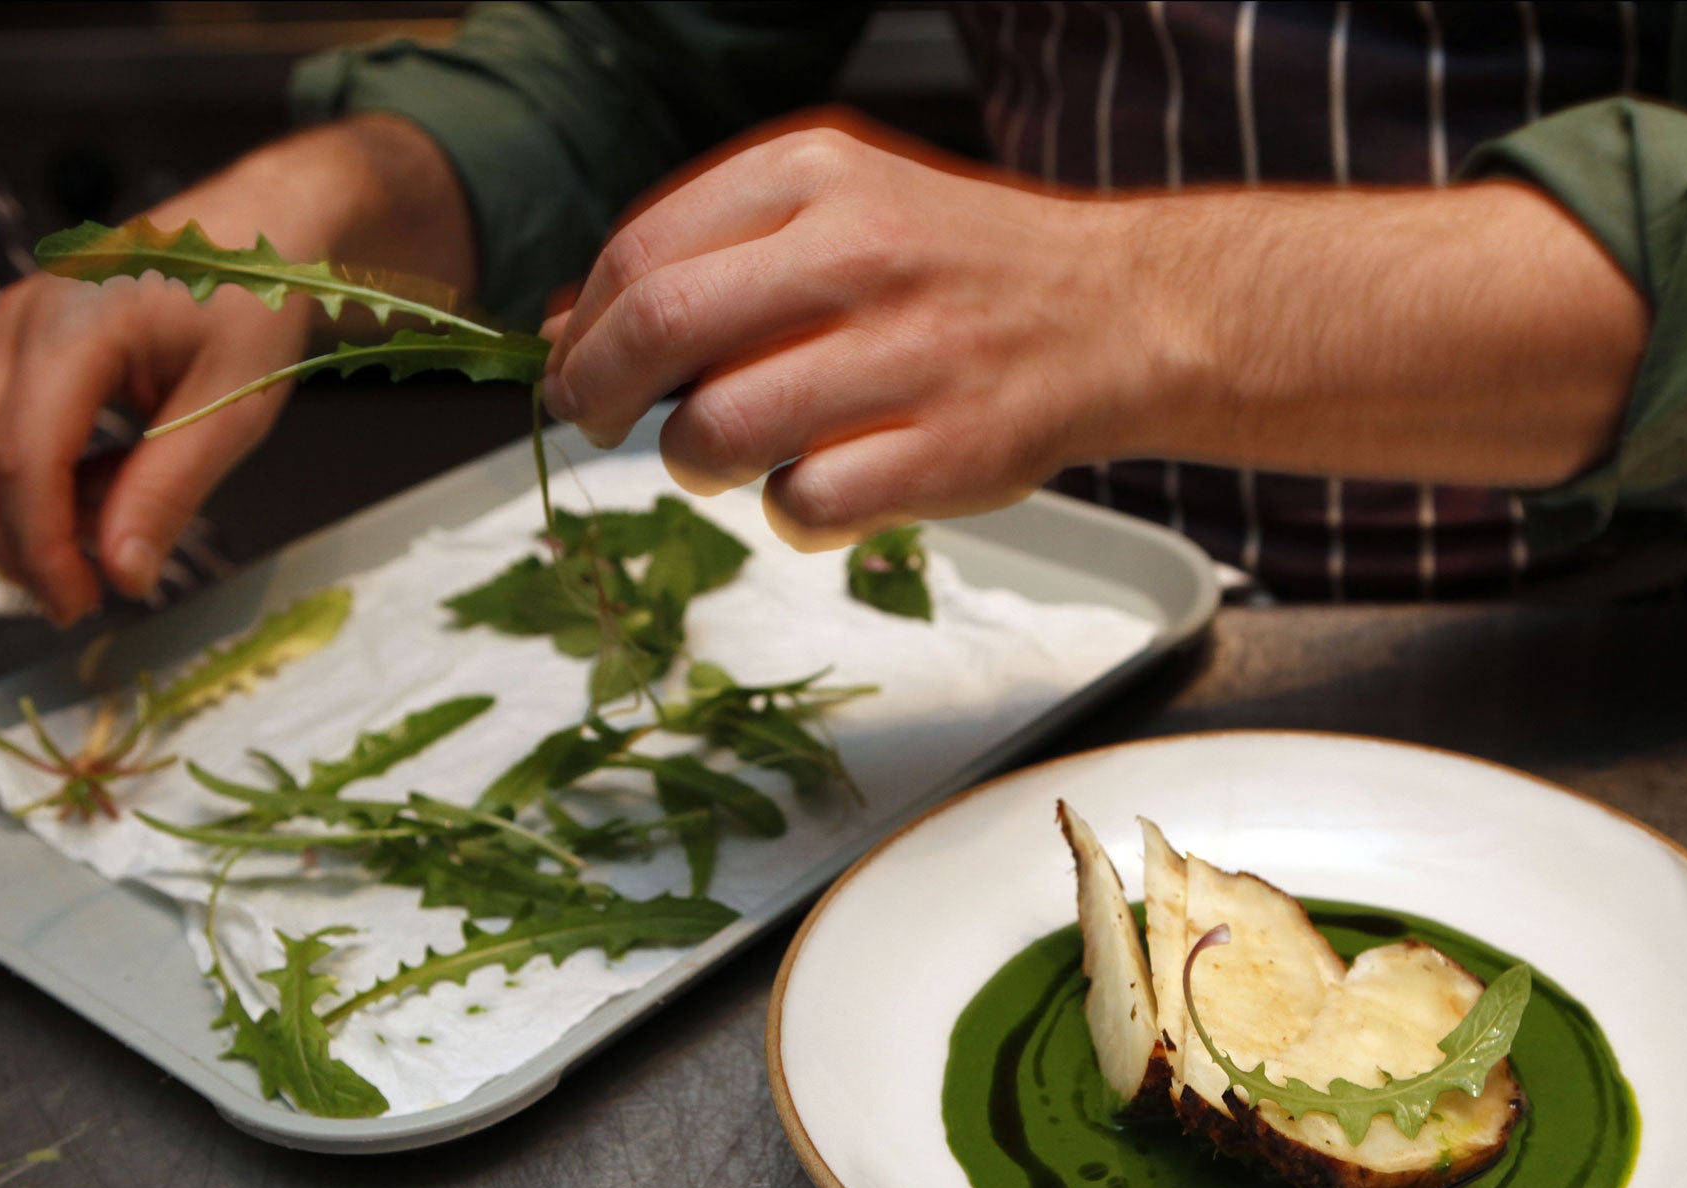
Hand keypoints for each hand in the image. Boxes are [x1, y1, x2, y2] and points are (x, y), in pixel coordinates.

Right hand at [0, 269, 308, 623]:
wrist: (264, 231)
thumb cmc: (258, 301)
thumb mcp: (234, 408)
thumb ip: (170, 490)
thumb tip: (123, 573)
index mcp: (79, 323)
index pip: (26, 459)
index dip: (42, 547)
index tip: (81, 604)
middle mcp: (24, 317)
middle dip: (12, 544)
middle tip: (77, 601)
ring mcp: (13, 324)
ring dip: (16, 518)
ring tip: (96, 558)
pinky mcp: (22, 342)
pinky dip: (35, 481)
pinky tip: (102, 501)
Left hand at [542, 120, 1645, 546]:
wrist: (1121, 312)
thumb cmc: (959, 271)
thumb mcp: (838, 212)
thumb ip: (709, 254)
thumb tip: (565, 321)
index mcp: (817, 175)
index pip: (643, 253)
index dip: (585, 326)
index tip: (575, 365)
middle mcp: (856, 254)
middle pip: (662, 332)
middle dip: (599, 395)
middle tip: (602, 422)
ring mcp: (903, 357)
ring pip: (719, 434)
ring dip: (695, 463)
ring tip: (730, 456)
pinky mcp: (942, 453)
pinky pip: (803, 507)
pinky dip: (786, 514)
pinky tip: (821, 487)